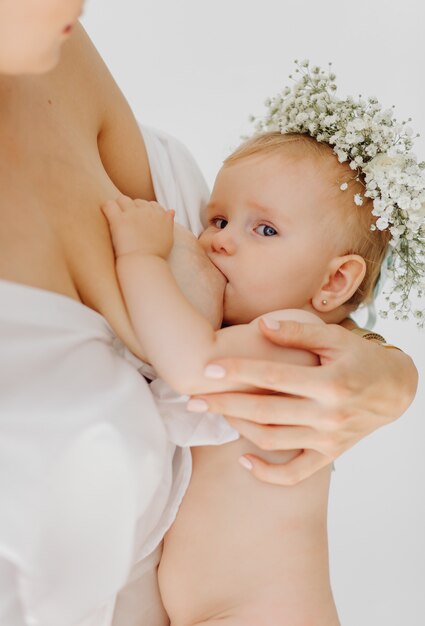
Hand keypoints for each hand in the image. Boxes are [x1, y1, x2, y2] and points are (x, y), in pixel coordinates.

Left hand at [101, 195, 174, 258]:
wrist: (145, 263)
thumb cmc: (157, 256)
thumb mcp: (169, 238)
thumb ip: (168, 222)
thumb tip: (171, 211)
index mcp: (160, 216)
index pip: (152, 205)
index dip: (145, 212)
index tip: (140, 221)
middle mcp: (146, 212)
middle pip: (137, 201)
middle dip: (132, 208)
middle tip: (127, 222)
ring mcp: (132, 214)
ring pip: (122, 199)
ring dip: (119, 206)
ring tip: (116, 218)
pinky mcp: (118, 220)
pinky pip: (109, 205)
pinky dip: (107, 209)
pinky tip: (107, 217)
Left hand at [192, 320, 417, 484]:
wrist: (395, 390)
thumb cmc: (361, 358)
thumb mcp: (336, 339)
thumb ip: (298, 333)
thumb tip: (261, 326)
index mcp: (329, 383)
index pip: (273, 377)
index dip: (238, 372)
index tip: (208, 368)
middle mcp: (328, 415)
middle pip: (265, 412)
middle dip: (225, 405)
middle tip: (193, 399)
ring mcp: (328, 439)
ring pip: (272, 440)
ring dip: (238, 429)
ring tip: (215, 415)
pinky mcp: (329, 455)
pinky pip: (295, 473)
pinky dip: (268, 472)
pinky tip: (244, 461)